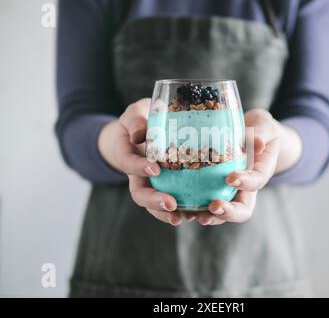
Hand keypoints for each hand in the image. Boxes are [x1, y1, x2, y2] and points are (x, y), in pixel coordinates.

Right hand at [98, 98, 192, 225]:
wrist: (146, 129)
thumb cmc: (142, 119)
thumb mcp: (136, 114)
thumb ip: (135, 121)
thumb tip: (139, 135)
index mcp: (127, 154)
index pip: (128, 163)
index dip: (139, 168)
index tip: (154, 168)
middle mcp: (138, 175)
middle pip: (140, 194)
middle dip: (154, 201)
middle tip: (171, 204)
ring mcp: (152, 184)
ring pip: (155, 204)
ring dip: (168, 214)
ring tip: (184, 217)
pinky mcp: (168, 187)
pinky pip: (173, 202)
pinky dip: (183, 209)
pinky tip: (197, 212)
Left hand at [196, 109, 301, 225]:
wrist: (252, 135)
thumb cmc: (260, 130)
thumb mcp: (263, 127)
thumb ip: (261, 133)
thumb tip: (259, 142)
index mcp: (258, 174)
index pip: (255, 183)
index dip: (245, 183)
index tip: (230, 178)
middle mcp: (244, 189)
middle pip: (241, 210)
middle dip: (228, 212)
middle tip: (213, 207)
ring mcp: (228, 192)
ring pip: (221, 212)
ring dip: (208, 216)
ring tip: (194, 215)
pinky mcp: (212, 190)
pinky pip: (203, 203)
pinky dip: (192, 208)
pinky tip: (178, 207)